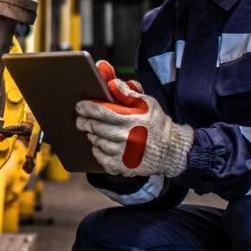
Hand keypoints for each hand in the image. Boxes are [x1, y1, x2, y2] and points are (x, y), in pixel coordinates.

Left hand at [74, 59, 193, 177]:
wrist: (171, 150)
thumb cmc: (157, 124)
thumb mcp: (147, 104)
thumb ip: (128, 94)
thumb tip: (112, 84)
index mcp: (130, 120)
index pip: (101, 111)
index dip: (87, 108)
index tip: (80, 106)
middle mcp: (124, 137)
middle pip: (95, 127)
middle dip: (84, 121)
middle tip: (80, 118)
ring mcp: (122, 154)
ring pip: (96, 141)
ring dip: (92, 135)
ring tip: (93, 130)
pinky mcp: (121, 166)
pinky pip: (100, 157)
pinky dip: (97, 150)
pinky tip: (101, 144)